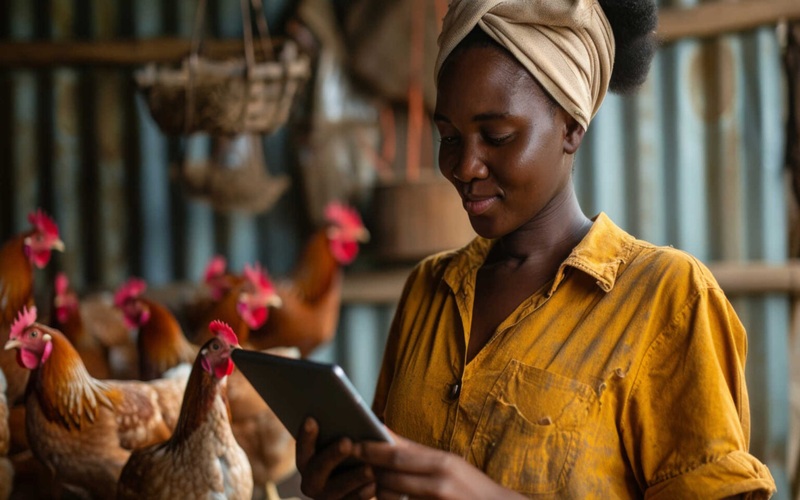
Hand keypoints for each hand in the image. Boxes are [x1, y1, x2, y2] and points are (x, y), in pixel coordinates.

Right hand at [296, 417, 376, 498]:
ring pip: (337, 488)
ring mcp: (326, 497)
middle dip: (332, 455)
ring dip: (353, 477)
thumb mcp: (347, 442)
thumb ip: (344, 430)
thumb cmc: (353, 453)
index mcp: (307, 462)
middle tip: (346, 442)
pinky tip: (374, 484)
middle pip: (317, 469)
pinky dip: (363, 493)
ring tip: (369, 468)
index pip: (302, 448)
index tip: (312, 419)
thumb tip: (354, 416)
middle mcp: (311, 482)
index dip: (305, 435)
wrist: (363, 482)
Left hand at [353, 431, 525, 499]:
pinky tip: (384, 498)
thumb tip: (387, 435)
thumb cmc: (470, 486)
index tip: (353, 443)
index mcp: (443, 462)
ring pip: (391, 496)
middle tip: (350, 461)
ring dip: (377, 490)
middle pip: (390, 476)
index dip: (372, 449)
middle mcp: (439, 482)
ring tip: (367, 484)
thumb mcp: (449, 464)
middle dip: (369, 469)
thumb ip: (417, 454)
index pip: (398, 453)